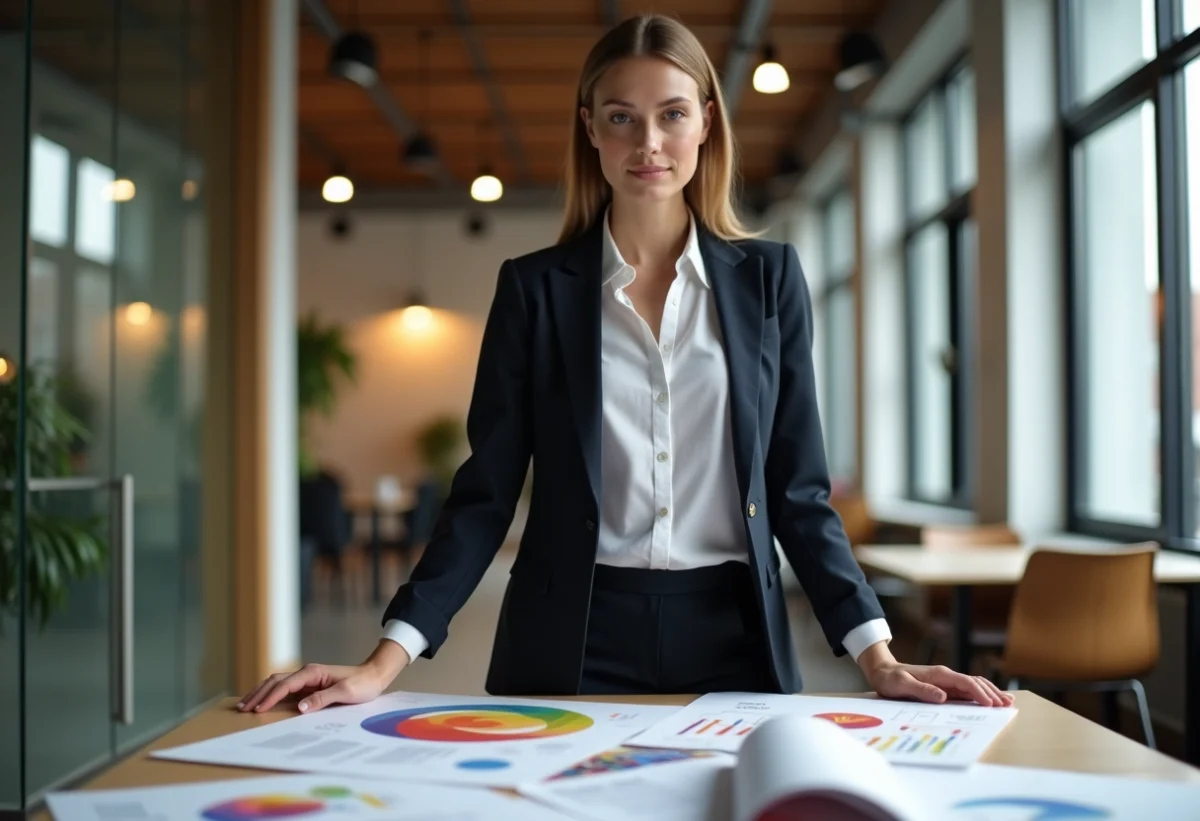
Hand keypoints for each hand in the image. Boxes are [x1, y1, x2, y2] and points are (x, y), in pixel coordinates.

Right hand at [236, 640, 410, 714]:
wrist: (373, 676)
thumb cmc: (362, 684)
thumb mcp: (346, 693)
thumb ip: (323, 699)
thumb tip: (300, 708)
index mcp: (313, 672)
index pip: (285, 685)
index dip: (270, 697)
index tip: (257, 709)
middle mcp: (307, 673)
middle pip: (275, 681)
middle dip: (258, 694)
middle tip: (242, 708)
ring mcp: (307, 679)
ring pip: (278, 684)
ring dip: (261, 693)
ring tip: (245, 705)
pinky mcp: (309, 686)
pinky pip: (286, 690)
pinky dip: (272, 695)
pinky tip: (263, 703)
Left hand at [856, 642, 1013, 706]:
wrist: (883, 672)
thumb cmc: (890, 679)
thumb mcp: (901, 685)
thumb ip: (921, 690)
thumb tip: (943, 697)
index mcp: (938, 675)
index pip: (965, 682)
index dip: (979, 693)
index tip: (991, 704)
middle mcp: (945, 676)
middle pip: (974, 682)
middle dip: (991, 692)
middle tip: (1008, 704)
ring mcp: (946, 681)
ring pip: (973, 685)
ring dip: (990, 692)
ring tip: (1007, 701)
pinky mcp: (944, 687)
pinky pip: (966, 690)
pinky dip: (980, 694)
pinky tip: (989, 699)